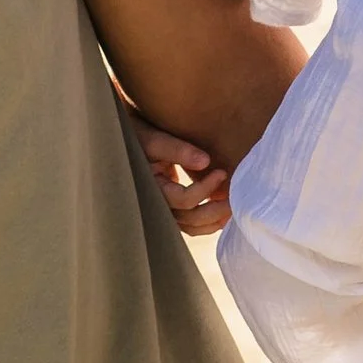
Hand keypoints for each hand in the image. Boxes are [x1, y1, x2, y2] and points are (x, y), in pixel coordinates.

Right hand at [128, 112, 230, 234]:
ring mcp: (162, 209)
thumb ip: (178, 150)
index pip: (184, 199)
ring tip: (233, 209)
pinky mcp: (169, 207)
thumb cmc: (138, 136)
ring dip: (213, 221)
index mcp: (150, 188)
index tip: (221, 172)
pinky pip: (189, 224)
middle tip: (235, 197)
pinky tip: (222, 213)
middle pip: (189, 219)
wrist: (127, 140)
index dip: (205, 188)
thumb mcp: (154, 139)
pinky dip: (206, 222)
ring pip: (191, 226)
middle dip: (215, 211)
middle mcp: (155, 204)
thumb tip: (206, 161)